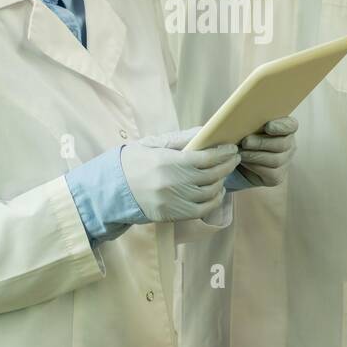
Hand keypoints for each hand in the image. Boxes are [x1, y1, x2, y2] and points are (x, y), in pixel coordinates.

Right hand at [120, 128, 239, 222]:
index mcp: (168, 162)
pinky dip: (214, 200)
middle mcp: (173, 183)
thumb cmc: (134, 162)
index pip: (205, 158)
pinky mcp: (172, 215)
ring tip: (224, 172)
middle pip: (211, 175)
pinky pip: (202, 210)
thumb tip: (206, 131)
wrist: (112, 189)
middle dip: (227, 165)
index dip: (223, 153)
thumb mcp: (154, 144)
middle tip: (234, 157)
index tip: (232, 148)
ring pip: (209, 193)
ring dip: (222, 181)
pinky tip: (217, 191)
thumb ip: (181, 138)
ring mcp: (173, 201)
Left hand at [233, 115, 298, 187]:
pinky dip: (253, 166)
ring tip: (240, 152)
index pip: (291, 125)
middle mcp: (289, 145)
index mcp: (286, 128)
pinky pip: (269, 172)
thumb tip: (243, 118)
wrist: (239, 160)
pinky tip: (242, 161)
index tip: (268, 126)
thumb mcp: (249, 127)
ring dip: (255, 155)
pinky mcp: (277, 177)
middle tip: (245, 142)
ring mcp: (285, 162)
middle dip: (262, 143)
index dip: (281, 126)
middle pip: (282, 144)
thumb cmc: (245, 137)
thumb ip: (252, 121)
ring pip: (276, 160)